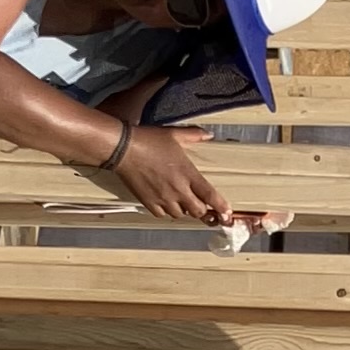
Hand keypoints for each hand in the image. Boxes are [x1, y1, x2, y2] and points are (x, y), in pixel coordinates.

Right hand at [108, 117, 240, 225]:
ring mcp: (163, 198)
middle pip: (198, 211)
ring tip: (181, 201)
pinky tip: (164, 202)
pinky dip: (166, 211)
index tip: (226, 213)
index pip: (210, 196)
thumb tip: (208, 135)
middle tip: (201, 205)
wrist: (123, 149)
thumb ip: (194, 135)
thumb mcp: (174, 134)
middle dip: (202, 210)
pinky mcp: (149, 202)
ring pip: (180, 215)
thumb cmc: (149, 140)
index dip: (221, 207)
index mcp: (188, 174)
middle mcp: (178, 190)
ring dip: (183, 210)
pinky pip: (162, 215)